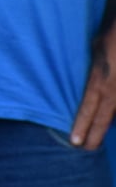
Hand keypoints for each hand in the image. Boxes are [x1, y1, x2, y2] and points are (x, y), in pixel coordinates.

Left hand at [70, 28, 115, 148]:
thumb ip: (93, 71)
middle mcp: (114, 91)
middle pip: (104, 119)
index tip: (75, 142)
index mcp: (99, 81)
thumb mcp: (94, 51)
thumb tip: (89, 84)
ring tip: (96, 138)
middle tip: (86, 149)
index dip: (81, 126)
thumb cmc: (110, 37)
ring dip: (108, 125)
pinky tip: (111, 121)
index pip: (88, 109)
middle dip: (95, 136)